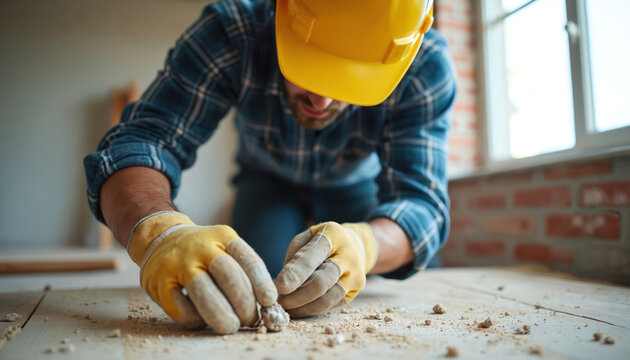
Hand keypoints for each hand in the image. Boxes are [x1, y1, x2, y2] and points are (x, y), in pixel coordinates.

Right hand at [128, 211, 276, 333]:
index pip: (247, 258)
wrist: (162, 239)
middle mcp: (200, 246)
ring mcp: (177, 263)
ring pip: (202, 291)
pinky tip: (205, 320)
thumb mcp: (225, 248)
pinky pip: (180, 306)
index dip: (261, 281)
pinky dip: (196, 318)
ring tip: (231, 326)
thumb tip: (267, 305)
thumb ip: (243, 271)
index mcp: (223, 236)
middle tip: (251, 319)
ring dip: (221, 314)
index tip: (269, 301)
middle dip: (243, 301)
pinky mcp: (158, 281)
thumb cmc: (204, 252)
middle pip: (227, 274)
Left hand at [275, 221, 377, 316]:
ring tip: (287, 307)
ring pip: (327, 298)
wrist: (355, 244)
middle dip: (297, 296)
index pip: (312, 256)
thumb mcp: (307, 237)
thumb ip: (295, 256)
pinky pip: (332, 304)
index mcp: (332, 235)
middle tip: (280, 302)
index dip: (296, 273)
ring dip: (303, 306)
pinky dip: (312, 309)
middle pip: (321, 282)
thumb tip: (285, 283)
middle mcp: (348, 255)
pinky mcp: (356, 289)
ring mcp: (355, 274)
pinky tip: (299, 308)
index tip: (279, 286)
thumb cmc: (323, 241)